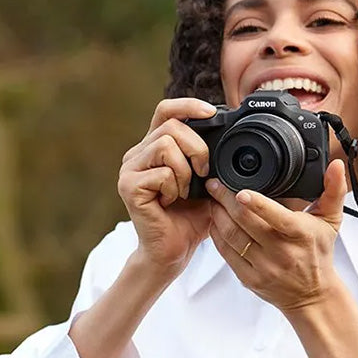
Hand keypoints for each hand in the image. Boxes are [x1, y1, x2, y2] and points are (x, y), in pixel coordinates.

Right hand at [118, 98, 216, 279]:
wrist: (173, 251)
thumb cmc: (190, 219)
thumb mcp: (208, 181)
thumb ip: (211, 156)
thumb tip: (230, 131)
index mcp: (154, 148)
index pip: (166, 110)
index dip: (188, 105)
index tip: (211, 112)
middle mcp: (137, 154)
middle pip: (171, 126)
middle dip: (196, 147)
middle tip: (204, 173)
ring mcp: (129, 170)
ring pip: (165, 145)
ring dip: (185, 170)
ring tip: (184, 191)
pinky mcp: (128, 186)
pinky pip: (161, 172)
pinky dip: (175, 188)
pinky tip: (171, 202)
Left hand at [206, 160, 347, 313]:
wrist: (311, 294)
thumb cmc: (318, 253)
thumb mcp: (330, 221)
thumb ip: (334, 190)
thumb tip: (336, 165)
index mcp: (300, 234)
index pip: (275, 217)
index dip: (255, 203)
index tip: (240, 191)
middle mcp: (281, 252)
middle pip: (245, 223)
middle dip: (225, 201)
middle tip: (215, 185)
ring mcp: (263, 267)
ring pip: (232, 237)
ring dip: (218, 216)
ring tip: (212, 200)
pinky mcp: (249, 278)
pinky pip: (227, 254)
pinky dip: (217, 235)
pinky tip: (215, 222)